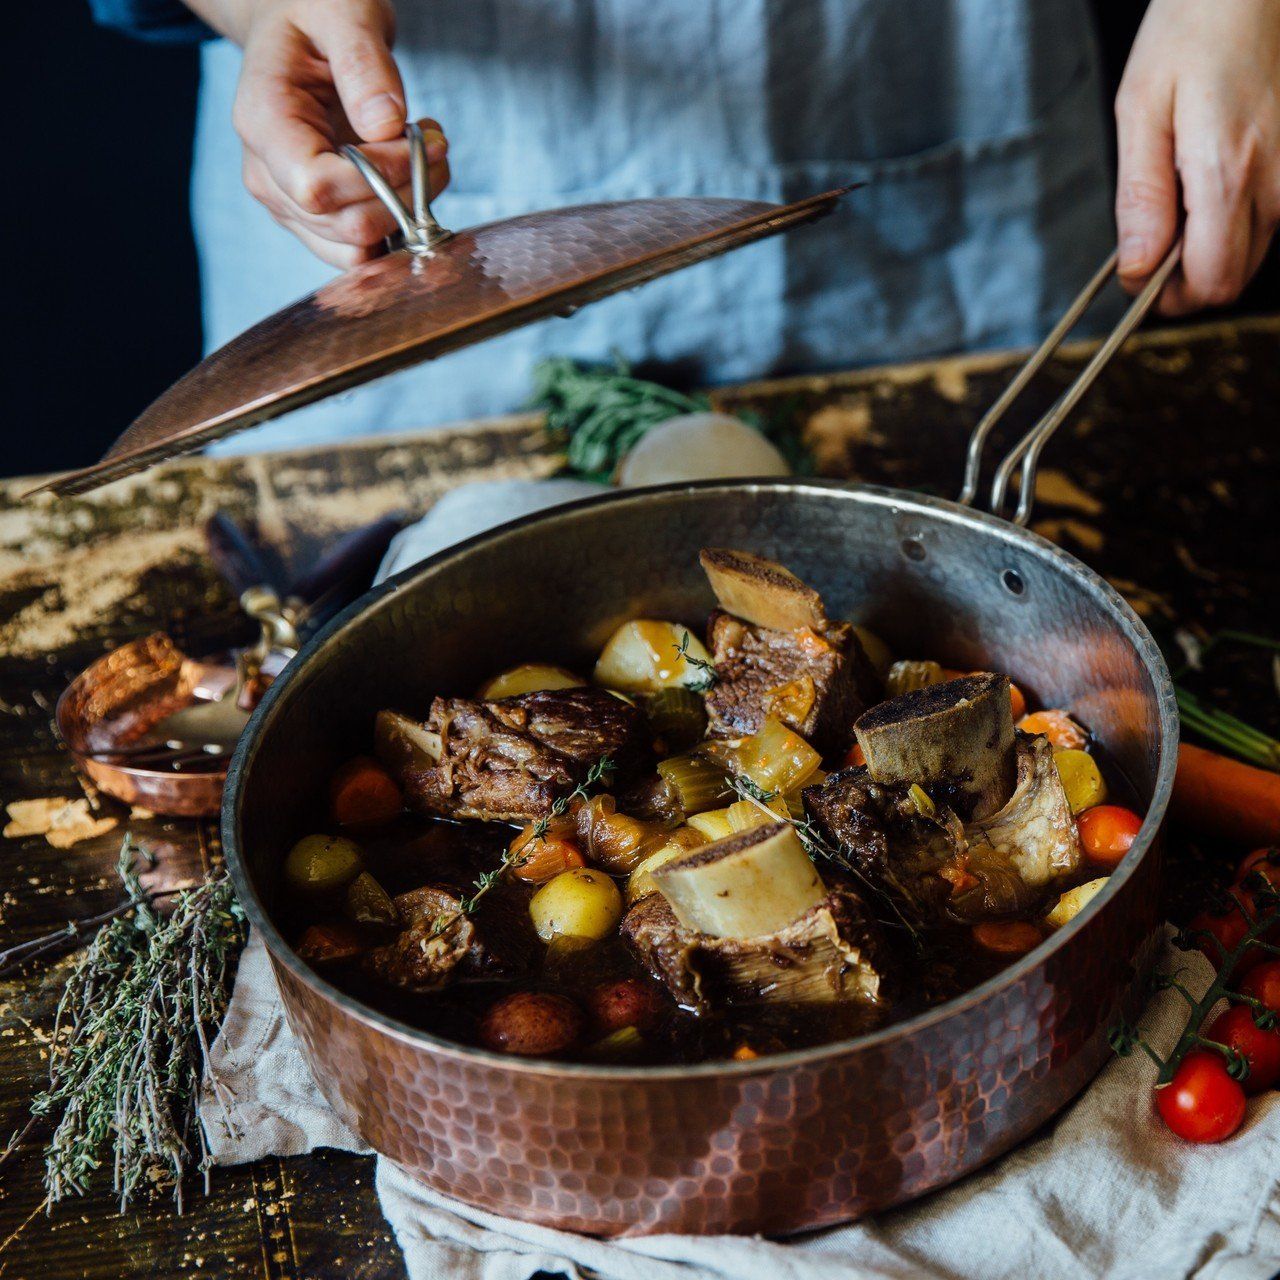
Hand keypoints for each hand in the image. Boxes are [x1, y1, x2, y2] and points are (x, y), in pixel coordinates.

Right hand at [200, 0, 449, 267]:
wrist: (298, 25)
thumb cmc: (315, 13)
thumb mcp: (343, 13)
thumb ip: (364, 64)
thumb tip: (386, 124)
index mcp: (262, 121)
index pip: (317, 186)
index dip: (380, 177)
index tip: (419, 141)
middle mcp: (267, 174)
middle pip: (346, 223)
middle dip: (406, 193)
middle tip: (435, 144)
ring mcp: (289, 204)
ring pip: (357, 246)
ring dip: (408, 210)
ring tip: (425, 154)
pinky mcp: (316, 219)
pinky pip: (361, 250)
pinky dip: (397, 224)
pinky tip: (409, 178)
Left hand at [1115, 0, 1279, 314]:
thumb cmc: (1192, 29)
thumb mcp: (1141, 110)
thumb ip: (1141, 197)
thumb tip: (1136, 268)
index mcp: (1229, 173)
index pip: (1207, 282)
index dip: (1163, 295)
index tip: (1133, 272)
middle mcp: (1276, 181)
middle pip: (1231, 280)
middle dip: (1183, 281)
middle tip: (1148, 242)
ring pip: (1250, 255)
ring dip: (1207, 250)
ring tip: (1177, 197)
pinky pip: (1267, 221)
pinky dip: (1231, 222)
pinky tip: (1206, 182)